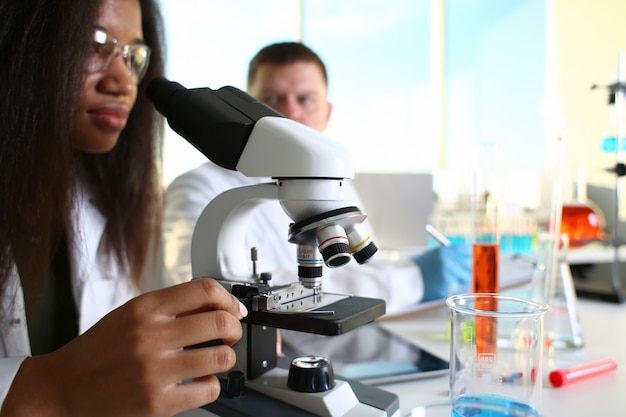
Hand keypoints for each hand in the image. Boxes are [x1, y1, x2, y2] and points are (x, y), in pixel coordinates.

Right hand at [2, 278, 246, 416]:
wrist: (62, 388)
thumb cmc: (98, 351)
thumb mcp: (130, 315)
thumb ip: (169, 307)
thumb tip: (216, 304)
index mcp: (145, 309)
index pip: (203, 289)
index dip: (228, 298)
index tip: (234, 308)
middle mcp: (150, 336)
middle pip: (219, 322)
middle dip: (234, 328)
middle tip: (230, 334)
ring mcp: (155, 370)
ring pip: (221, 358)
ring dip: (226, 358)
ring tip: (215, 359)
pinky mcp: (157, 402)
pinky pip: (208, 391)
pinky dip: (211, 386)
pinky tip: (198, 382)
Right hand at [411, 245, 471, 301]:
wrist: (407, 279)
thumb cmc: (421, 267)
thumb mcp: (435, 254)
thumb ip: (452, 255)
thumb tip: (470, 258)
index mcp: (445, 251)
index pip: (468, 251)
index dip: (472, 255)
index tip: (473, 258)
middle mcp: (448, 262)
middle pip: (470, 264)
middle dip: (469, 268)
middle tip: (466, 270)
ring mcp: (448, 275)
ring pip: (465, 277)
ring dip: (461, 278)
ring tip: (448, 278)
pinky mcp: (447, 287)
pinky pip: (457, 287)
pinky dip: (452, 287)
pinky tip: (442, 284)